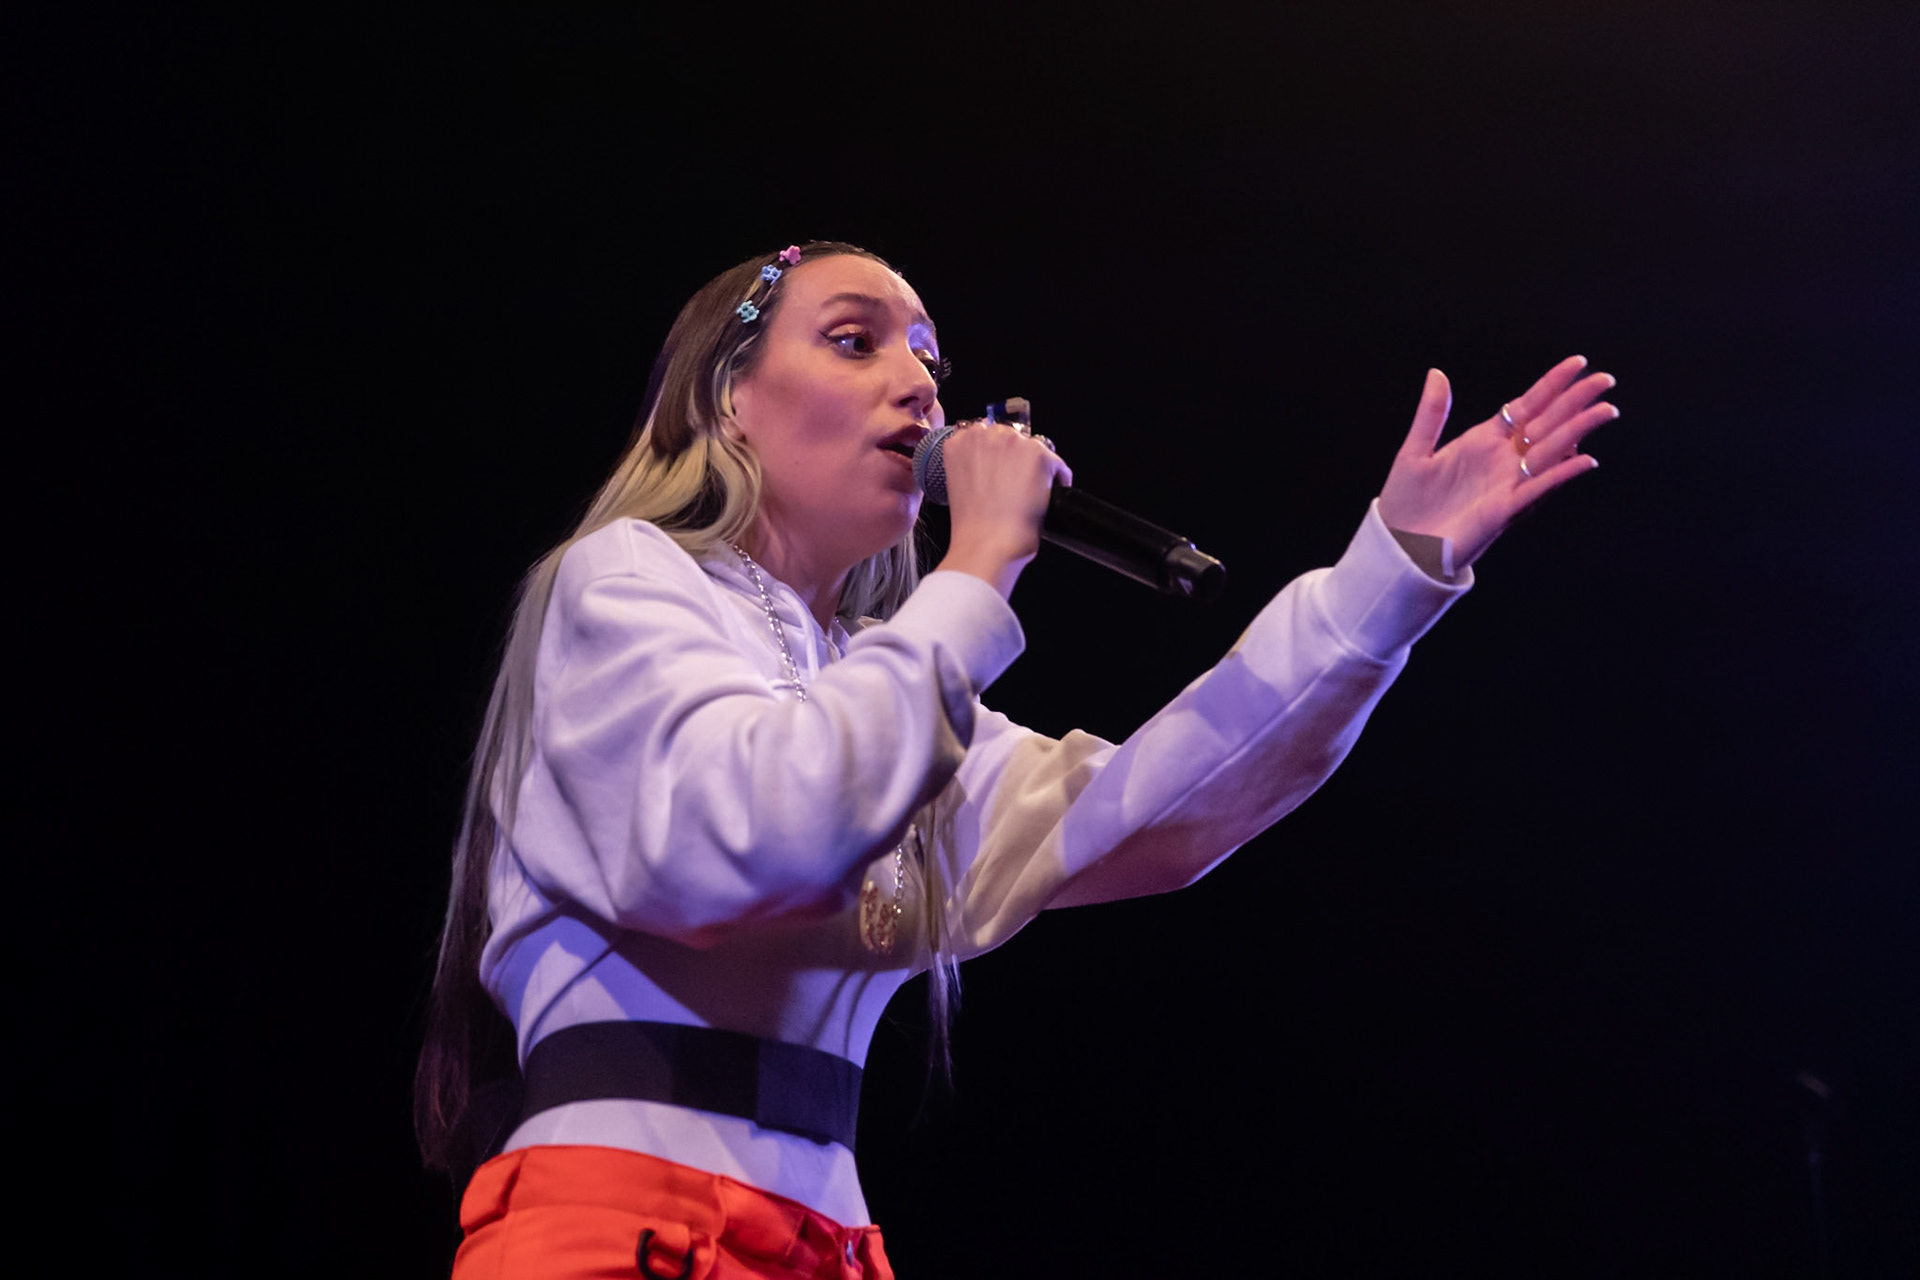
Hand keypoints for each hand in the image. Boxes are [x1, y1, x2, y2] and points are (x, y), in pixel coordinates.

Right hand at [934, 421, 1073, 598]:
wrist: (987, 543)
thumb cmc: (972, 526)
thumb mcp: (960, 486)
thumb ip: (973, 467)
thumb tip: (995, 469)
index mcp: (959, 442)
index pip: (986, 435)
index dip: (997, 456)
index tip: (1002, 471)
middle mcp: (985, 434)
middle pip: (1012, 438)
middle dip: (1017, 460)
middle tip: (1017, 488)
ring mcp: (1013, 442)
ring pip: (1035, 450)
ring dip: (1036, 469)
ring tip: (1031, 495)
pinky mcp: (1039, 454)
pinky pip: (1058, 466)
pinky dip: (1058, 481)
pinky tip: (1047, 500)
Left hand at [1377, 355, 1616, 569]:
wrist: (1400, 547)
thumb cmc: (1406, 502)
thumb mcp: (1415, 452)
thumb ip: (1431, 414)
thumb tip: (1436, 373)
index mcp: (1484, 441)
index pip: (1527, 405)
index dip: (1552, 385)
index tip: (1578, 363)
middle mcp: (1503, 460)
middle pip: (1547, 423)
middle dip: (1576, 401)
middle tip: (1605, 380)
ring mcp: (1507, 484)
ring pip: (1551, 452)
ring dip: (1578, 431)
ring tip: (1606, 411)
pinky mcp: (1504, 510)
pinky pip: (1538, 488)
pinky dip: (1560, 474)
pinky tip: (1584, 460)